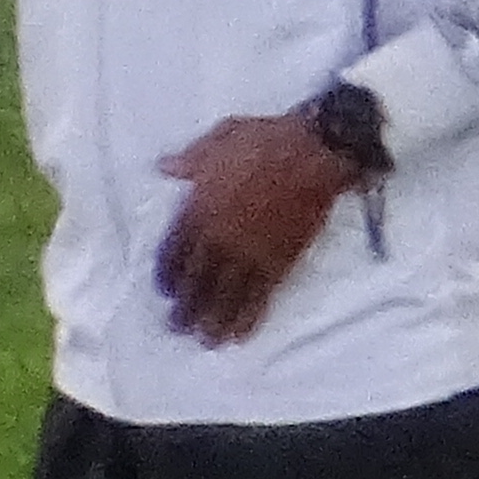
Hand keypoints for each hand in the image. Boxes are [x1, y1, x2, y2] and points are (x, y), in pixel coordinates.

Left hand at [151, 111, 357, 345]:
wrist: (316, 151)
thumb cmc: (267, 138)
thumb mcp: (219, 137)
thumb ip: (190, 159)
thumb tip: (162, 167)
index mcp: (200, 205)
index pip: (175, 249)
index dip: (168, 274)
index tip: (164, 291)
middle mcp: (220, 234)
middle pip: (197, 279)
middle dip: (186, 306)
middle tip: (178, 328)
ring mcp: (251, 250)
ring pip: (226, 293)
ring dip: (214, 319)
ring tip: (207, 341)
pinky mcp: (281, 260)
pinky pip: (261, 295)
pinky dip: (250, 316)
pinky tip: (242, 333)